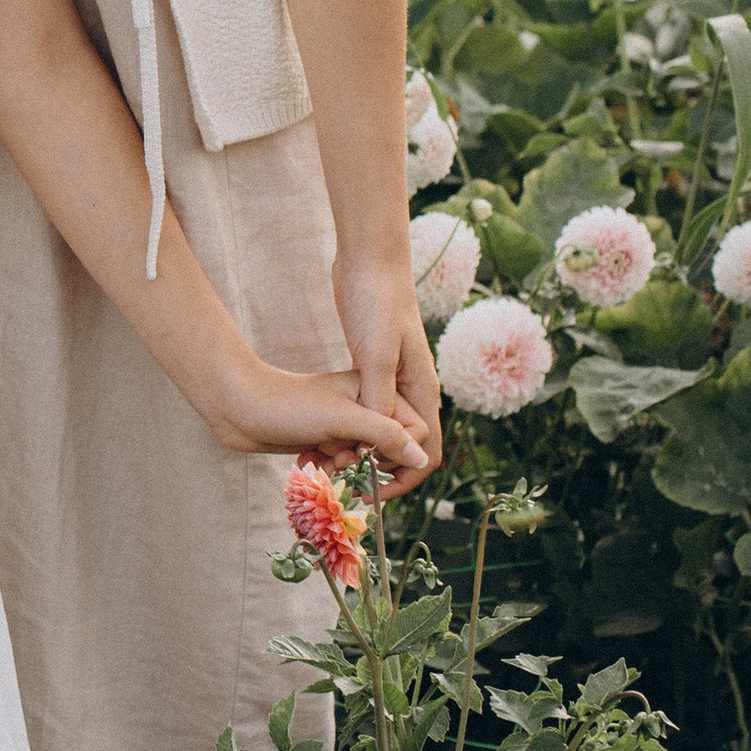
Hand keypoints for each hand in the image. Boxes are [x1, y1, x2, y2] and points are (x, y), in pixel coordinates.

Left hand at [204, 358, 431, 491]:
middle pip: (391, 447)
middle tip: (341, 457)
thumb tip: (422, 458)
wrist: (237, 405)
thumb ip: (385, 435)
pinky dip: (330, 465)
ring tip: (322, 458)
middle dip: (369, 461)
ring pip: (366, 457)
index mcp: (378, 387)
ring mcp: (346, 418)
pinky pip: (343, 459)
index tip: (374, 463)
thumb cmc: (289, 405)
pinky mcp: (327, 432)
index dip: (400, 453)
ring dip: (346, 466)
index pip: (415, 431)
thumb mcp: (343, 419)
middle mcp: (366, 402)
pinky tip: (309, 460)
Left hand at [335, 250, 443, 476]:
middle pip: (403, 449)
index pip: (427, 453)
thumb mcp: (377, 358)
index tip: (371, 488)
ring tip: (325, 457)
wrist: (367, 262)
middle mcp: (411, 391)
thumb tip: (395, 451)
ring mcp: (391, 381)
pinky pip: (364, 414)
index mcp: (422, 392)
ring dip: (357, 451)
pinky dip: (347, 430)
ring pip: (380, 433)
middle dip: (375, 468)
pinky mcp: (370, 372)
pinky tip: (322, 434)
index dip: (404, 478)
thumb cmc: (377, 304)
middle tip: (339, 473)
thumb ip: (384, 404)